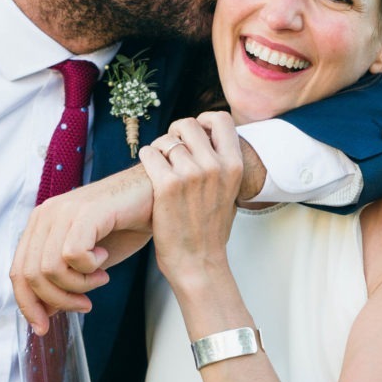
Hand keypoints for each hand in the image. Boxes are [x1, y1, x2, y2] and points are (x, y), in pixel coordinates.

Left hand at [11, 164, 154, 332]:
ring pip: (51, 268)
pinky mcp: (84, 212)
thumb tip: (43, 312)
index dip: (28, 305)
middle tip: (85, 303)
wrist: (156, 196)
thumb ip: (62, 281)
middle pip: (30, 275)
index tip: (43, 328)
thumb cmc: (124, 225)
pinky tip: (105, 257)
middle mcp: (46, 214)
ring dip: (79, 284)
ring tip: (100, 277)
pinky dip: (90, 267)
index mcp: (40, 224)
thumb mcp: (88, 261)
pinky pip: (73, 255)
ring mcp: (63, 211)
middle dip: (59, 300)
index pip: (18, 272)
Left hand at [139, 112, 242, 292]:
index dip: (204, 121)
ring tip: (161, 167)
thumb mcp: (230, 192)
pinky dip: (146, 159)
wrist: (197, 262)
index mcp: (234, 165)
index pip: (221, 119)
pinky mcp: (167, 185)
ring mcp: (190, 174)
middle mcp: (215, 166)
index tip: (195, 136)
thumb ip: (223, 164)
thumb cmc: (211, 228)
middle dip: (176, 134)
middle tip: (172, 151)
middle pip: (188, 123)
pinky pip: (149, 153)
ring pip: (166, 140)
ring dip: (159, 150)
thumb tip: (211, 137)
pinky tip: (150, 172)